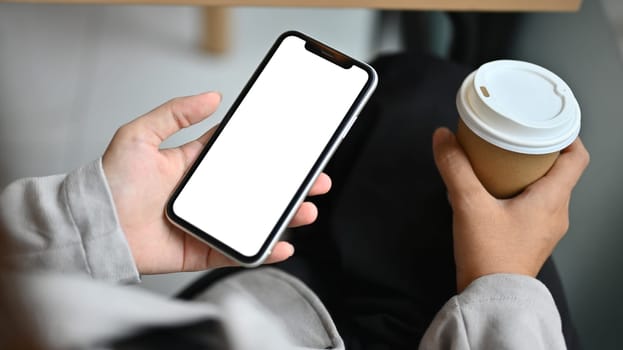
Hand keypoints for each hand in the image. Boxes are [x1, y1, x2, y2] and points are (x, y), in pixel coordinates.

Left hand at [102, 92, 331, 273]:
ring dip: (285, 216)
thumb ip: (175, 114)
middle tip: (315, 180)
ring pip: (255, 219)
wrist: (94, 226)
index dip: (270, 151)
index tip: (294, 147)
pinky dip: (263, 251)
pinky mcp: (203, 249)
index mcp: (196, 166)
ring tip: (307, 210)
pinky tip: (283, 245)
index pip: (241, 156)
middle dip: (289, 185)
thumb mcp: (140, 135)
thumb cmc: (110, 182)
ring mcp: (208, 222)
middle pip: (258, 189)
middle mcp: (206, 194)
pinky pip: (238, 251)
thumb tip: (212, 96)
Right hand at [432, 127, 588, 291]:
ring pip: (544, 190)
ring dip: (526, 173)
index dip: (566, 135)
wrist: (491, 298)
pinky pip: (532, 207)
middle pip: (559, 171)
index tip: (544, 123)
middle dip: (538, 151)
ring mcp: (545, 230)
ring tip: (499, 161)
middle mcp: (557, 213)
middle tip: (514, 137)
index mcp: (553, 199)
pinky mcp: (531, 241)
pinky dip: (517, 192)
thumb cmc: (489, 253)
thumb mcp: (469, 204)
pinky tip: (491, 192)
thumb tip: (442, 136)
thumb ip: (455, 168)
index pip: (577, 157)